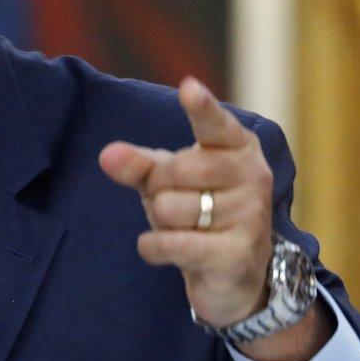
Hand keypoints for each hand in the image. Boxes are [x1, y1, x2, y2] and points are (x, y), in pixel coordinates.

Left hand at [98, 78, 272, 329]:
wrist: (235, 272)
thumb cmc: (199, 208)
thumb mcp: (167, 178)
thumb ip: (138, 162)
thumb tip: (107, 155)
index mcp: (237, 146)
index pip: (214, 124)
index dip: (201, 107)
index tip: (189, 88)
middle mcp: (252, 175)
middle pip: (173, 170)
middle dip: (156, 188)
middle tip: (174, 201)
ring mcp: (249, 216)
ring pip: (168, 208)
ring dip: (159, 221)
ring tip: (181, 227)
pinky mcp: (237, 254)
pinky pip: (171, 244)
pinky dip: (153, 247)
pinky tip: (162, 248)